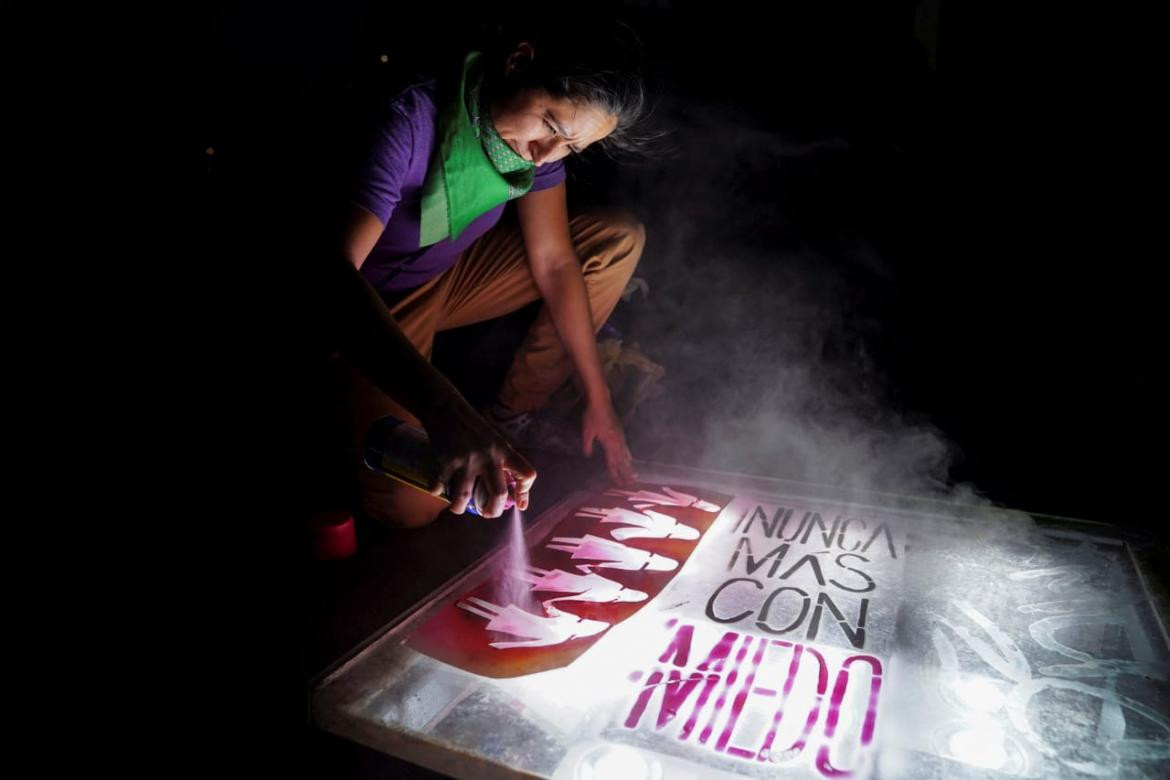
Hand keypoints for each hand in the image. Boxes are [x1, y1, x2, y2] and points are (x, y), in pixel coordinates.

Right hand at [421, 395, 535, 516]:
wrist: (446, 408)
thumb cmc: (471, 425)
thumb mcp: (493, 439)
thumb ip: (499, 459)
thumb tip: (503, 486)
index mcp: (504, 451)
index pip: (526, 474)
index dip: (525, 492)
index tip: (519, 503)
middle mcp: (488, 457)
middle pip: (498, 494)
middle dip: (492, 511)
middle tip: (486, 513)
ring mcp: (466, 461)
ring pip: (465, 497)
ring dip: (459, 508)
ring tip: (457, 508)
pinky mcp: (446, 461)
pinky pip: (440, 487)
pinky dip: (436, 492)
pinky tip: (436, 490)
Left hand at [581, 396, 636, 486]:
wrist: (601, 401)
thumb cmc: (592, 416)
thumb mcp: (587, 431)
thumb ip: (588, 445)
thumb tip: (588, 455)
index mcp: (609, 442)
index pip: (612, 462)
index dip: (615, 473)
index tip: (619, 483)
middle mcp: (617, 441)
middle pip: (622, 461)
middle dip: (625, 473)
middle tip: (630, 484)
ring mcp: (620, 436)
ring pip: (626, 454)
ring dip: (629, 466)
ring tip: (634, 475)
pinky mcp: (621, 432)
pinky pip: (626, 447)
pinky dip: (628, 455)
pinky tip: (629, 458)